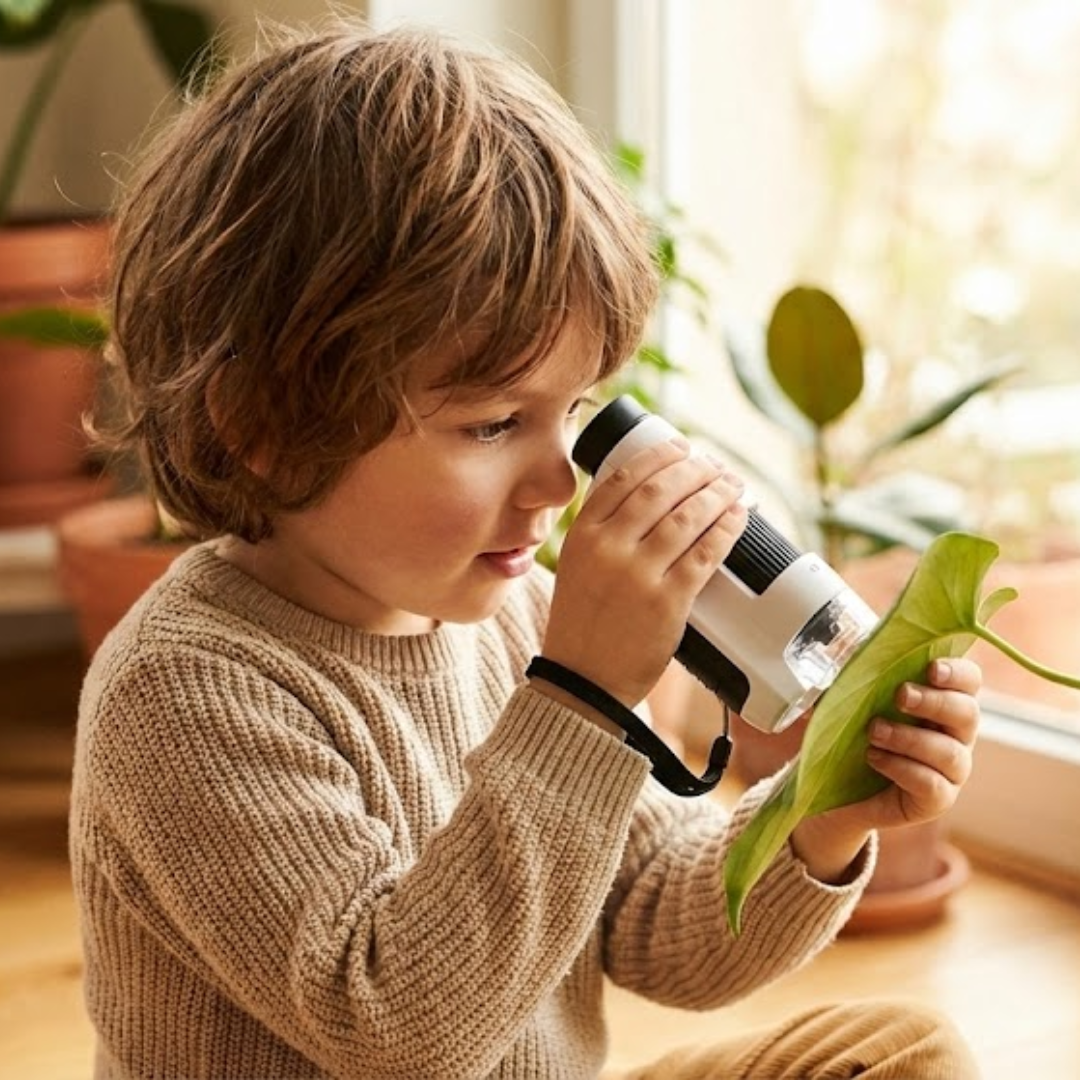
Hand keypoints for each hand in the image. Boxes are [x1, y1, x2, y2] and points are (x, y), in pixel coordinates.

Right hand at [541, 438, 745, 707]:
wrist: (582, 683)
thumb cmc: (582, 626)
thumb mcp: (578, 569)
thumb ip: (603, 536)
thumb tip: (651, 502)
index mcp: (581, 536)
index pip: (622, 477)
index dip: (658, 455)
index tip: (681, 446)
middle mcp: (607, 548)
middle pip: (659, 489)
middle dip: (695, 469)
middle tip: (715, 466)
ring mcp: (637, 574)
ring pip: (687, 517)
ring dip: (717, 493)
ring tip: (734, 486)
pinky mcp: (667, 602)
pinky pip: (705, 554)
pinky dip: (726, 530)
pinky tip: (739, 518)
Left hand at [791, 656, 981, 882]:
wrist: (838, 791)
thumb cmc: (850, 736)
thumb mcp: (845, 704)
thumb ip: (850, 682)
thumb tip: (836, 661)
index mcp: (941, 701)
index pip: (969, 680)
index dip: (958, 672)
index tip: (932, 669)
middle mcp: (955, 735)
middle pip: (968, 713)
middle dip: (935, 702)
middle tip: (901, 696)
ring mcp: (950, 770)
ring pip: (949, 751)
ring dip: (909, 738)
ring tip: (874, 731)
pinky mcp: (936, 800)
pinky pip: (931, 784)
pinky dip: (901, 768)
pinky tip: (875, 758)